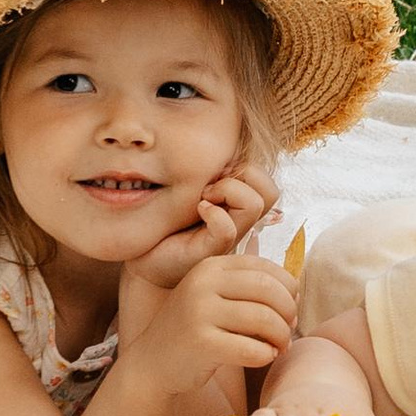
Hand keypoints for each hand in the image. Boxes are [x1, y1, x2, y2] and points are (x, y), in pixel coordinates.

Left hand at [123, 171, 276, 300]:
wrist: (144, 257)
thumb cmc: (165, 224)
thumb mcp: (189, 189)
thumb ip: (210, 175)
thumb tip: (226, 158)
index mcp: (238, 205)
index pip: (266, 180)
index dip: (245, 167)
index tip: (214, 173)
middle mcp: (240, 221)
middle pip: (271, 191)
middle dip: (243, 174)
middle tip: (210, 184)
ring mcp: (230, 238)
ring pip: (255, 204)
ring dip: (228, 190)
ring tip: (202, 198)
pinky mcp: (212, 252)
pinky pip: (227, 229)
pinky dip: (213, 214)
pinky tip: (197, 211)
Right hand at [143, 245, 298, 398]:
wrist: (153, 362)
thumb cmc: (194, 329)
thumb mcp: (214, 296)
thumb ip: (247, 286)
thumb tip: (295, 292)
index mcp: (211, 266)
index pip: (266, 269)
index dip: (289, 290)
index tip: (290, 309)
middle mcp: (204, 283)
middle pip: (269, 290)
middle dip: (288, 312)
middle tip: (289, 330)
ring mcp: (200, 312)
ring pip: (264, 319)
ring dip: (282, 336)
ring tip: (279, 346)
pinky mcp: (202, 344)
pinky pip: (251, 348)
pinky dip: (266, 355)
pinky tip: (263, 357)